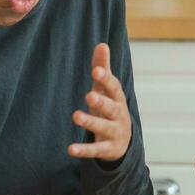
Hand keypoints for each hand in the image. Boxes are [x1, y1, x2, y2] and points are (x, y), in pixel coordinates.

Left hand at [69, 43, 132, 161]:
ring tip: (76, 116)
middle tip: (89, 95)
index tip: (95, 71)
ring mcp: (114, 132)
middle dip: (102, 102)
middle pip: (112, 108)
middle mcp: (119, 115)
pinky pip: (96, 149)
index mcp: (118, 98)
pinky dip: (84, 150)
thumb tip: (102, 44)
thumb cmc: (110, 108)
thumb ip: (103, 68)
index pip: (114, 87)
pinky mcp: (107, 148)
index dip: (105, 79)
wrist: (123, 141)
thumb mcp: (107, 90)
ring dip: (91, 122)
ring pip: (104, 127)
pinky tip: (70, 149)